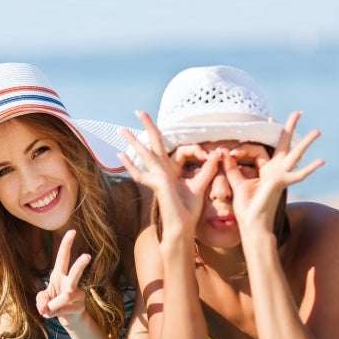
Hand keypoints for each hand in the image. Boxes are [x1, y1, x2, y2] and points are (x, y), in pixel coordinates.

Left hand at [36, 229, 90, 326]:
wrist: (69, 319)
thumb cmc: (54, 303)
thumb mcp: (42, 299)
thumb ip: (41, 300)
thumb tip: (46, 308)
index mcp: (60, 275)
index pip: (63, 257)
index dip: (67, 244)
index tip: (73, 231)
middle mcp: (70, 282)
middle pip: (75, 272)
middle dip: (80, 265)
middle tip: (87, 256)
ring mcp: (78, 294)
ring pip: (66, 297)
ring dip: (54, 305)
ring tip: (46, 310)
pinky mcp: (80, 306)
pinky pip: (64, 309)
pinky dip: (54, 313)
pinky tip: (55, 314)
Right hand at [118, 111, 223, 239]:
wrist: (182, 228)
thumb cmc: (188, 211)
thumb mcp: (201, 185)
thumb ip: (208, 168)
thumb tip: (218, 152)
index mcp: (172, 170)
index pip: (176, 149)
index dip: (194, 148)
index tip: (210, 153)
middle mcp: (162, 171)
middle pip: (154, 143)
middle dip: (148, 126)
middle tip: (138, 110)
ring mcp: (157, 177)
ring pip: (144, 154)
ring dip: (133, 141)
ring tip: (121, 130)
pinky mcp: (157, 185)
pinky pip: (141, 173)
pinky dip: (130, 166)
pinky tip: (120, 156)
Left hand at [225, 111, 324, 234]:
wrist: (252, 225)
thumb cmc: (246, 208)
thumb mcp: (236, 183)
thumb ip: (231, 168)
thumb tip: (222, 151)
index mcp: (266, 170)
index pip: (264, 149)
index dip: (257, 140)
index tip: (255, 129)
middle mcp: (276, 171)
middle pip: (285, 145)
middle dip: (290, 128)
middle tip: (298, 112)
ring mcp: (281, 176)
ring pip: (296, 155)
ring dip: (306, 143)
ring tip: (317, 131)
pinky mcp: (281, 183)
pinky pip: (298, 176)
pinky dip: (310, 169)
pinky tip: (322, 161)